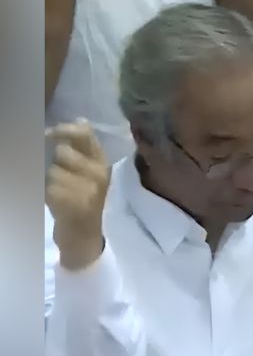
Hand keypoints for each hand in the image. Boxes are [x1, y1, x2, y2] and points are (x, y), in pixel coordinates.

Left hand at [46, 120, 110, 270]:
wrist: (83, 235)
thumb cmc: (84, 199)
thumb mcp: (90, 171)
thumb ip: (85, 147)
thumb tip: (81, 120)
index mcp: (102, 162)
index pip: (85, 133)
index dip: (64, 129)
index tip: (49, 134)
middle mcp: (98, 174)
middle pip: (63, 152)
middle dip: (56, 162)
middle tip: (62, 176)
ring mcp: (87, 190)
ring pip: (53, 171)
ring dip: (50, 180)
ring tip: (61, 191)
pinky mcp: (73, 203)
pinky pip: (49, 187)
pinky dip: (47, 194)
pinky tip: (57, 202)